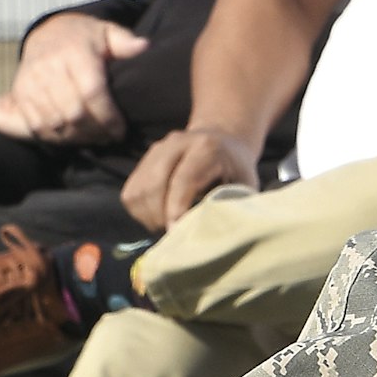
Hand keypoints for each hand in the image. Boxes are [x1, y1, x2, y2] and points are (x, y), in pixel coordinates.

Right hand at [0, 13, 148, 145]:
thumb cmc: (86, 37)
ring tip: (96, 139)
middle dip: (95, 131)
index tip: (121, 130)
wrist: (48, 33)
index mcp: (76, 52)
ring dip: (77, 137)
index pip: (92, 91)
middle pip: (73, 111)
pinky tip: (74, 138)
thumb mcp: (107, 32)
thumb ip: (125, 41)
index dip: (107, 115)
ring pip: (55, 122)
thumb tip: (144, 47)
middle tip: (110, 138)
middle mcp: (50, 67)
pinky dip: (56, 137)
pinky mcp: (20, 94)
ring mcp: (32, 82)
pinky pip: (37, 125)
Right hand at [121, 128, 257, 230]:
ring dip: (149, 217)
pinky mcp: (142, 162)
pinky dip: (140, 213)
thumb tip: (216, 233)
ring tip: (168, 226)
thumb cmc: (235, 169)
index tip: (176, 232)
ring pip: (138, 192)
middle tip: (173, 235)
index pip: (184, 179)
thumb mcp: (245, 183)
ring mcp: (156, 150)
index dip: (177, 208)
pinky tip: (159, 217)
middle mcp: (177, 143)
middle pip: (155, 185)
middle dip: (160, 216)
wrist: (220, 141)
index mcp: (206, 147)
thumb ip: (232, 203)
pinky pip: (131, 194)